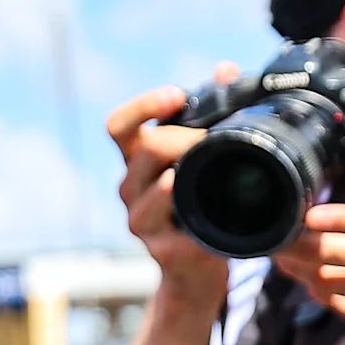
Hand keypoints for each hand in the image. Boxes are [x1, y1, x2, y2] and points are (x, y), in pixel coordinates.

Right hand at [105, 76, 235, 296]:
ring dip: (176, 173)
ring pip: (151, 187)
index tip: (176, 95)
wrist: (197, 275)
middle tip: (213, 137)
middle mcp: (132, 188)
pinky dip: (180, 209)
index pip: (119, 125)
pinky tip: (200, 205)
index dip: (143, 105)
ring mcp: (141, 221)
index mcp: (138, 162)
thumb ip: (211, 116)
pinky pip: (167, 226)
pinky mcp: (160, 250)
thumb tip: (226, 68)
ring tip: (202, 165)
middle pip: (142, 149)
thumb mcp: (202, 162)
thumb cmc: (200, 211)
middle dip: (179, 137)